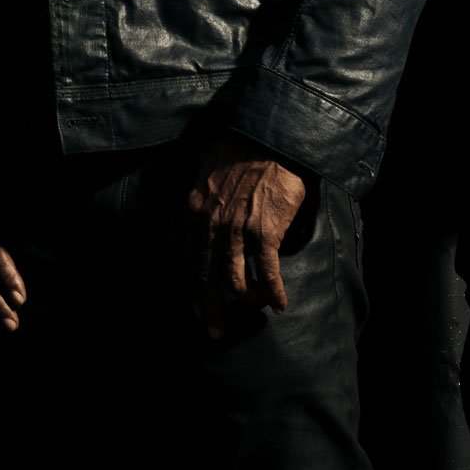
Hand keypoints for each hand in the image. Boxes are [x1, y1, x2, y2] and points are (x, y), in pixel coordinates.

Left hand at [185, 133, 309, 337]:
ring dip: (246, 302)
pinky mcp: (265, 234)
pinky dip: (273, 294)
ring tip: (256, 309)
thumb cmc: (238, 149)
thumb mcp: (202, 170)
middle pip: (206, 281)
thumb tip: (194, 212)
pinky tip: (280, 304)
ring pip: (235, 283)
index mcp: (194, 213)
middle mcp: (211, 227)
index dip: (193, 291)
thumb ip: (198, 197)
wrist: (268, 137)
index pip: (189, 263)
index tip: (196, 310)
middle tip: (216, 332)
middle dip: (211, 311)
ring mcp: (237, 232)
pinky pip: (267, 275)